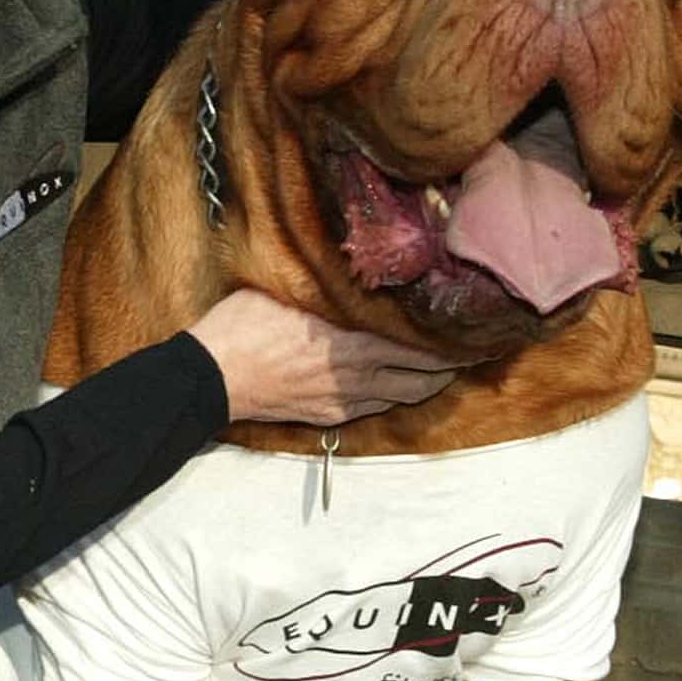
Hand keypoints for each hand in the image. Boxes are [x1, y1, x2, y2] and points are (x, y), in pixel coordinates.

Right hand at [185, 287, 476, 428]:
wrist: (210, 377)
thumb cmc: (242, 324)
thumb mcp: (289, 287)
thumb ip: (329, 284)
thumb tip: (355, 264)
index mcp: (353, 341)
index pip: (420, 344)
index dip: (451, 338)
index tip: (470, 326)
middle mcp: (357, 376)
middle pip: (424, 377)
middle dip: (450, 364)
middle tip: (468, 347)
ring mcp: (344, 400)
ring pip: (404, 397)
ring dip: (427, 383)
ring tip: (443, 366)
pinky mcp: (329, 417)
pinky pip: (375, 407)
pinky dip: (395, 394)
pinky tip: (398, 382)